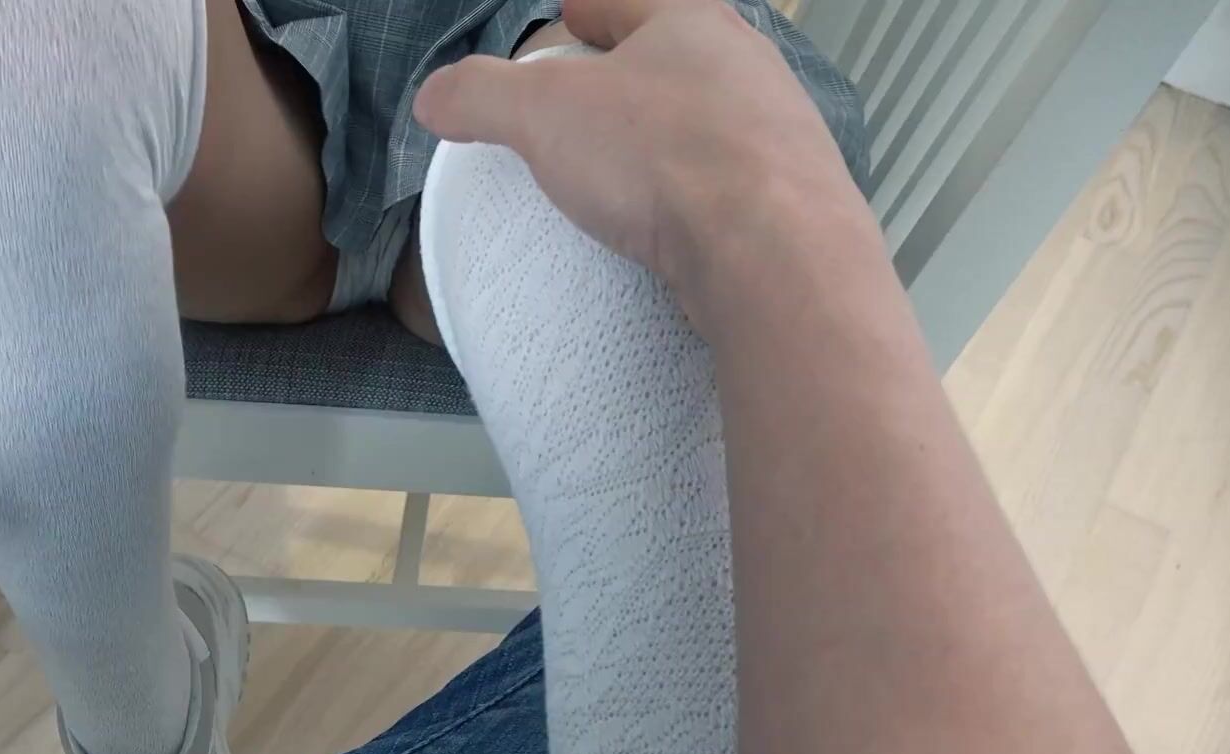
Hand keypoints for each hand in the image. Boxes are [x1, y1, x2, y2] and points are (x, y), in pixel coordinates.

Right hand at [413, 0, 883, 330]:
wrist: (774, 252)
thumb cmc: (661, 157)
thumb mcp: (543, 113)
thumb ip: (480, 97)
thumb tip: (433, 96)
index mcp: (691, 23)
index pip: (630, 0)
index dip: (593, 8)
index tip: (571, 18)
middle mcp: (747, 68)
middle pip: (680, 56)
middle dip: (637, 70)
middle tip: (591, 95)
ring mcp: (781, 135)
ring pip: (713, 119)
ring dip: (672, 133)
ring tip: (627, 166)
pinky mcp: (797, 202)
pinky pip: (733, 184)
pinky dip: (698, 192)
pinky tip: (673, 223)